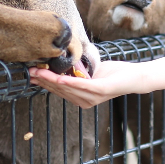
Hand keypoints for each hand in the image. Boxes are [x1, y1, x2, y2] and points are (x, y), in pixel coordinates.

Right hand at [29, 60, 151, 108]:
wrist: (135, 77)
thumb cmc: (113, 74)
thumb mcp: (91, 72)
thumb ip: (77, 71)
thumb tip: (61, 62)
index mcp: (81, 98)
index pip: (58, 90)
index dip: (44, 82)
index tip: (31, 74)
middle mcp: (85, 101)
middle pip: (59, 89)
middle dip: (43, 80)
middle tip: (30, 72)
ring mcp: (92, 97)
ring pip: (67, 88)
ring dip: (52, 80)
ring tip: (39, 72)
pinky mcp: (101, 90)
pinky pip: (82, 86)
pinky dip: (70, 82)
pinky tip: (59, 79)